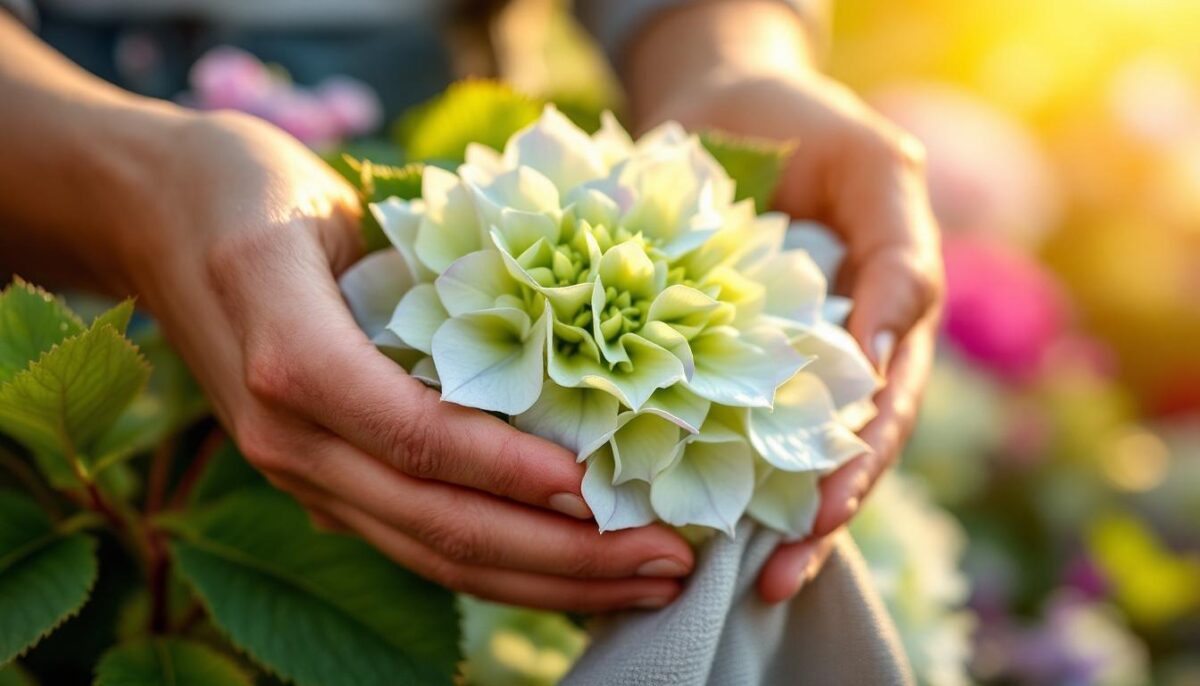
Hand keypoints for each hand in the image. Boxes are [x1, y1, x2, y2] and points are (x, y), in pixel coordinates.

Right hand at [122, 110, 693, 610]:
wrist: (153, 216)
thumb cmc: (248, 190)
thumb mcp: (328, 203)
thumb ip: (417, 278)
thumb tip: (553, 343)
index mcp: (292, 361)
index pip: (417, 437)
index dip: (510, 471)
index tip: (607, 492)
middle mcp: (290, 438)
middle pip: (437, 524)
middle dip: (565, 557)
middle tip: (670, 562)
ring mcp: (301, 473)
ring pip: (433, 554)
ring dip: (548, 581)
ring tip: (645, 582)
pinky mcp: (318, 483)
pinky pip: (415, 542)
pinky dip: (501, 567)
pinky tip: (573, 571)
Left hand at [640, 70, 942, 601]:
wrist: (726, 109)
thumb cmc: (809, 131)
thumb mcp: (876, 170)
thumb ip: (899, 255)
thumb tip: (877, 355)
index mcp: (883, 324)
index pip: (881, 412)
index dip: (857, 466)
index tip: (819, 511)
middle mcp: (831, 356)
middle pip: (831, 454)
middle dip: (811, 519)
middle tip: (775, 576)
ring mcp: (771, 363)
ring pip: (773, 453)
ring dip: (760, 518)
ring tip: (735, 580)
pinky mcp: (709, 356)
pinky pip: (709, 419)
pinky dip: (699, 467)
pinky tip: (674, 516)